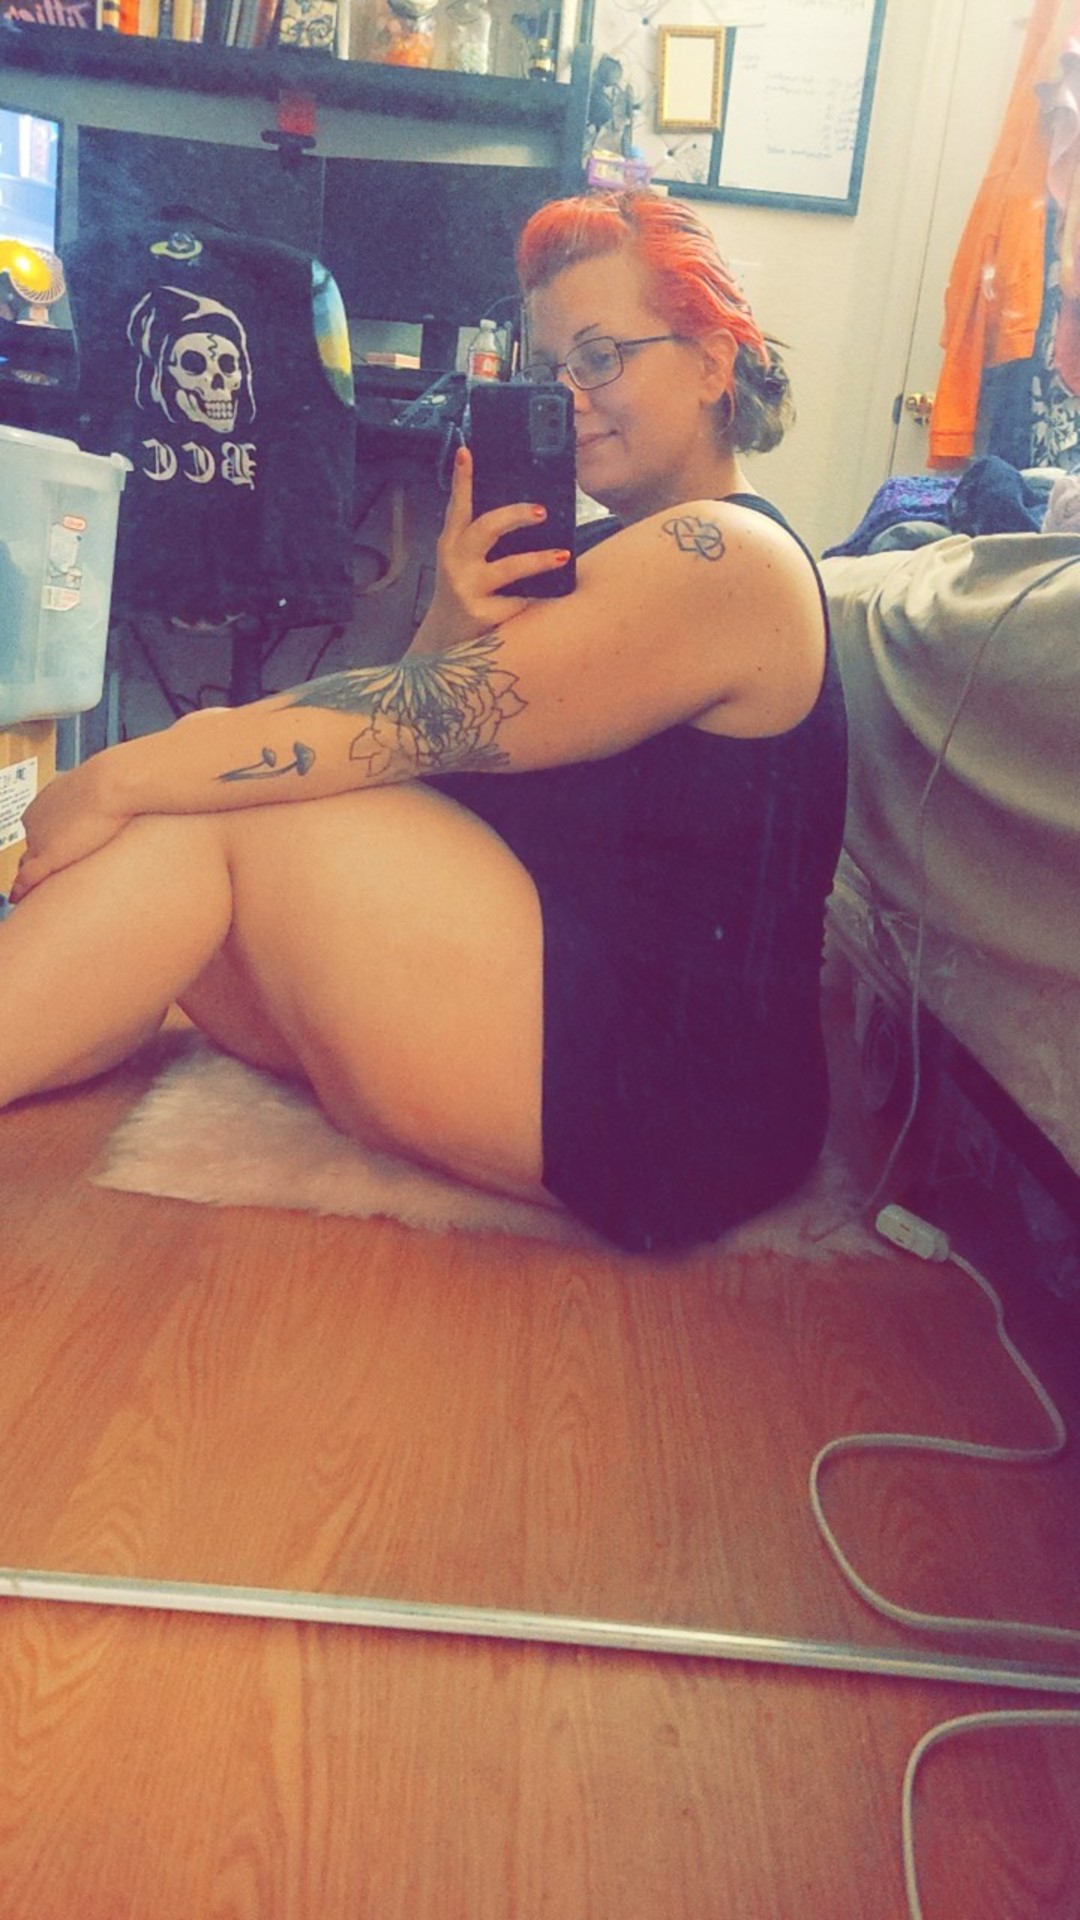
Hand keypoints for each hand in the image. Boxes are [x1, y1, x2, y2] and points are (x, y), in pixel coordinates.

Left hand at [8, 756, 133, 902]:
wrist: (111, 784)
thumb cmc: (112, 783)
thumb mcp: (98, 790)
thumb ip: (96, 801)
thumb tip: (113, 804)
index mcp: (43, 803)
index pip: (38, 829)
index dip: (47, 843)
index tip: (59, 852)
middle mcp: (34, 820)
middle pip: (32, 847)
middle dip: (38, 860)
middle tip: (50, 875)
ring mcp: (38, 838)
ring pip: (27, 864)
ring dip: (32, 877)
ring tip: (39, 893)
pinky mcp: (47, 857)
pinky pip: (26, 878)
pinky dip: (20, 889)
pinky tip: (18, 898)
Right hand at [417, 444, 571, 649]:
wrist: (444, 642)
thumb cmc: (465, 592)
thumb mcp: (462, 562)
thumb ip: (481, 540)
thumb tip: (527, 513)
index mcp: (450, 544)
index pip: (457, 506)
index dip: (462, 480)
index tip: (467, 452)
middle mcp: (455, 562)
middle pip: (486, 529)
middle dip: (514, 516)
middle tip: (542, 511)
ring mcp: (467, 589)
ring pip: (509, 568)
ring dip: (538, 560)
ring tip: (564, 555)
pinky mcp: (482, 615)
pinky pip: (519, 601)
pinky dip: (538, 597)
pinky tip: (556, 596)